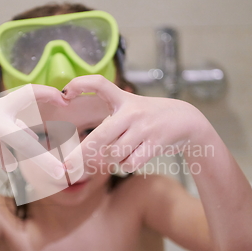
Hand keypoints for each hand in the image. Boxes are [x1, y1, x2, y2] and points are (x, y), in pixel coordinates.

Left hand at [61, 75, 208, 172]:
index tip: (64, 92)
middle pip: (100, 136)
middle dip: (82, 154)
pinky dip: (127, 165)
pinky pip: (129, 163)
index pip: (100, 84)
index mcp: (123, 100)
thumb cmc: (150, 118)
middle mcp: (132, 112)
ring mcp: (144, 128)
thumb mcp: (130, 108)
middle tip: (68, 166)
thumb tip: (86, 152)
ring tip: (122, 151)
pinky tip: (134, 156)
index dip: (81, 84)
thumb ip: (109, 124)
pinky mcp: (155, 143)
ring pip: (114, 154)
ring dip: (113, 159)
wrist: (187, 121)